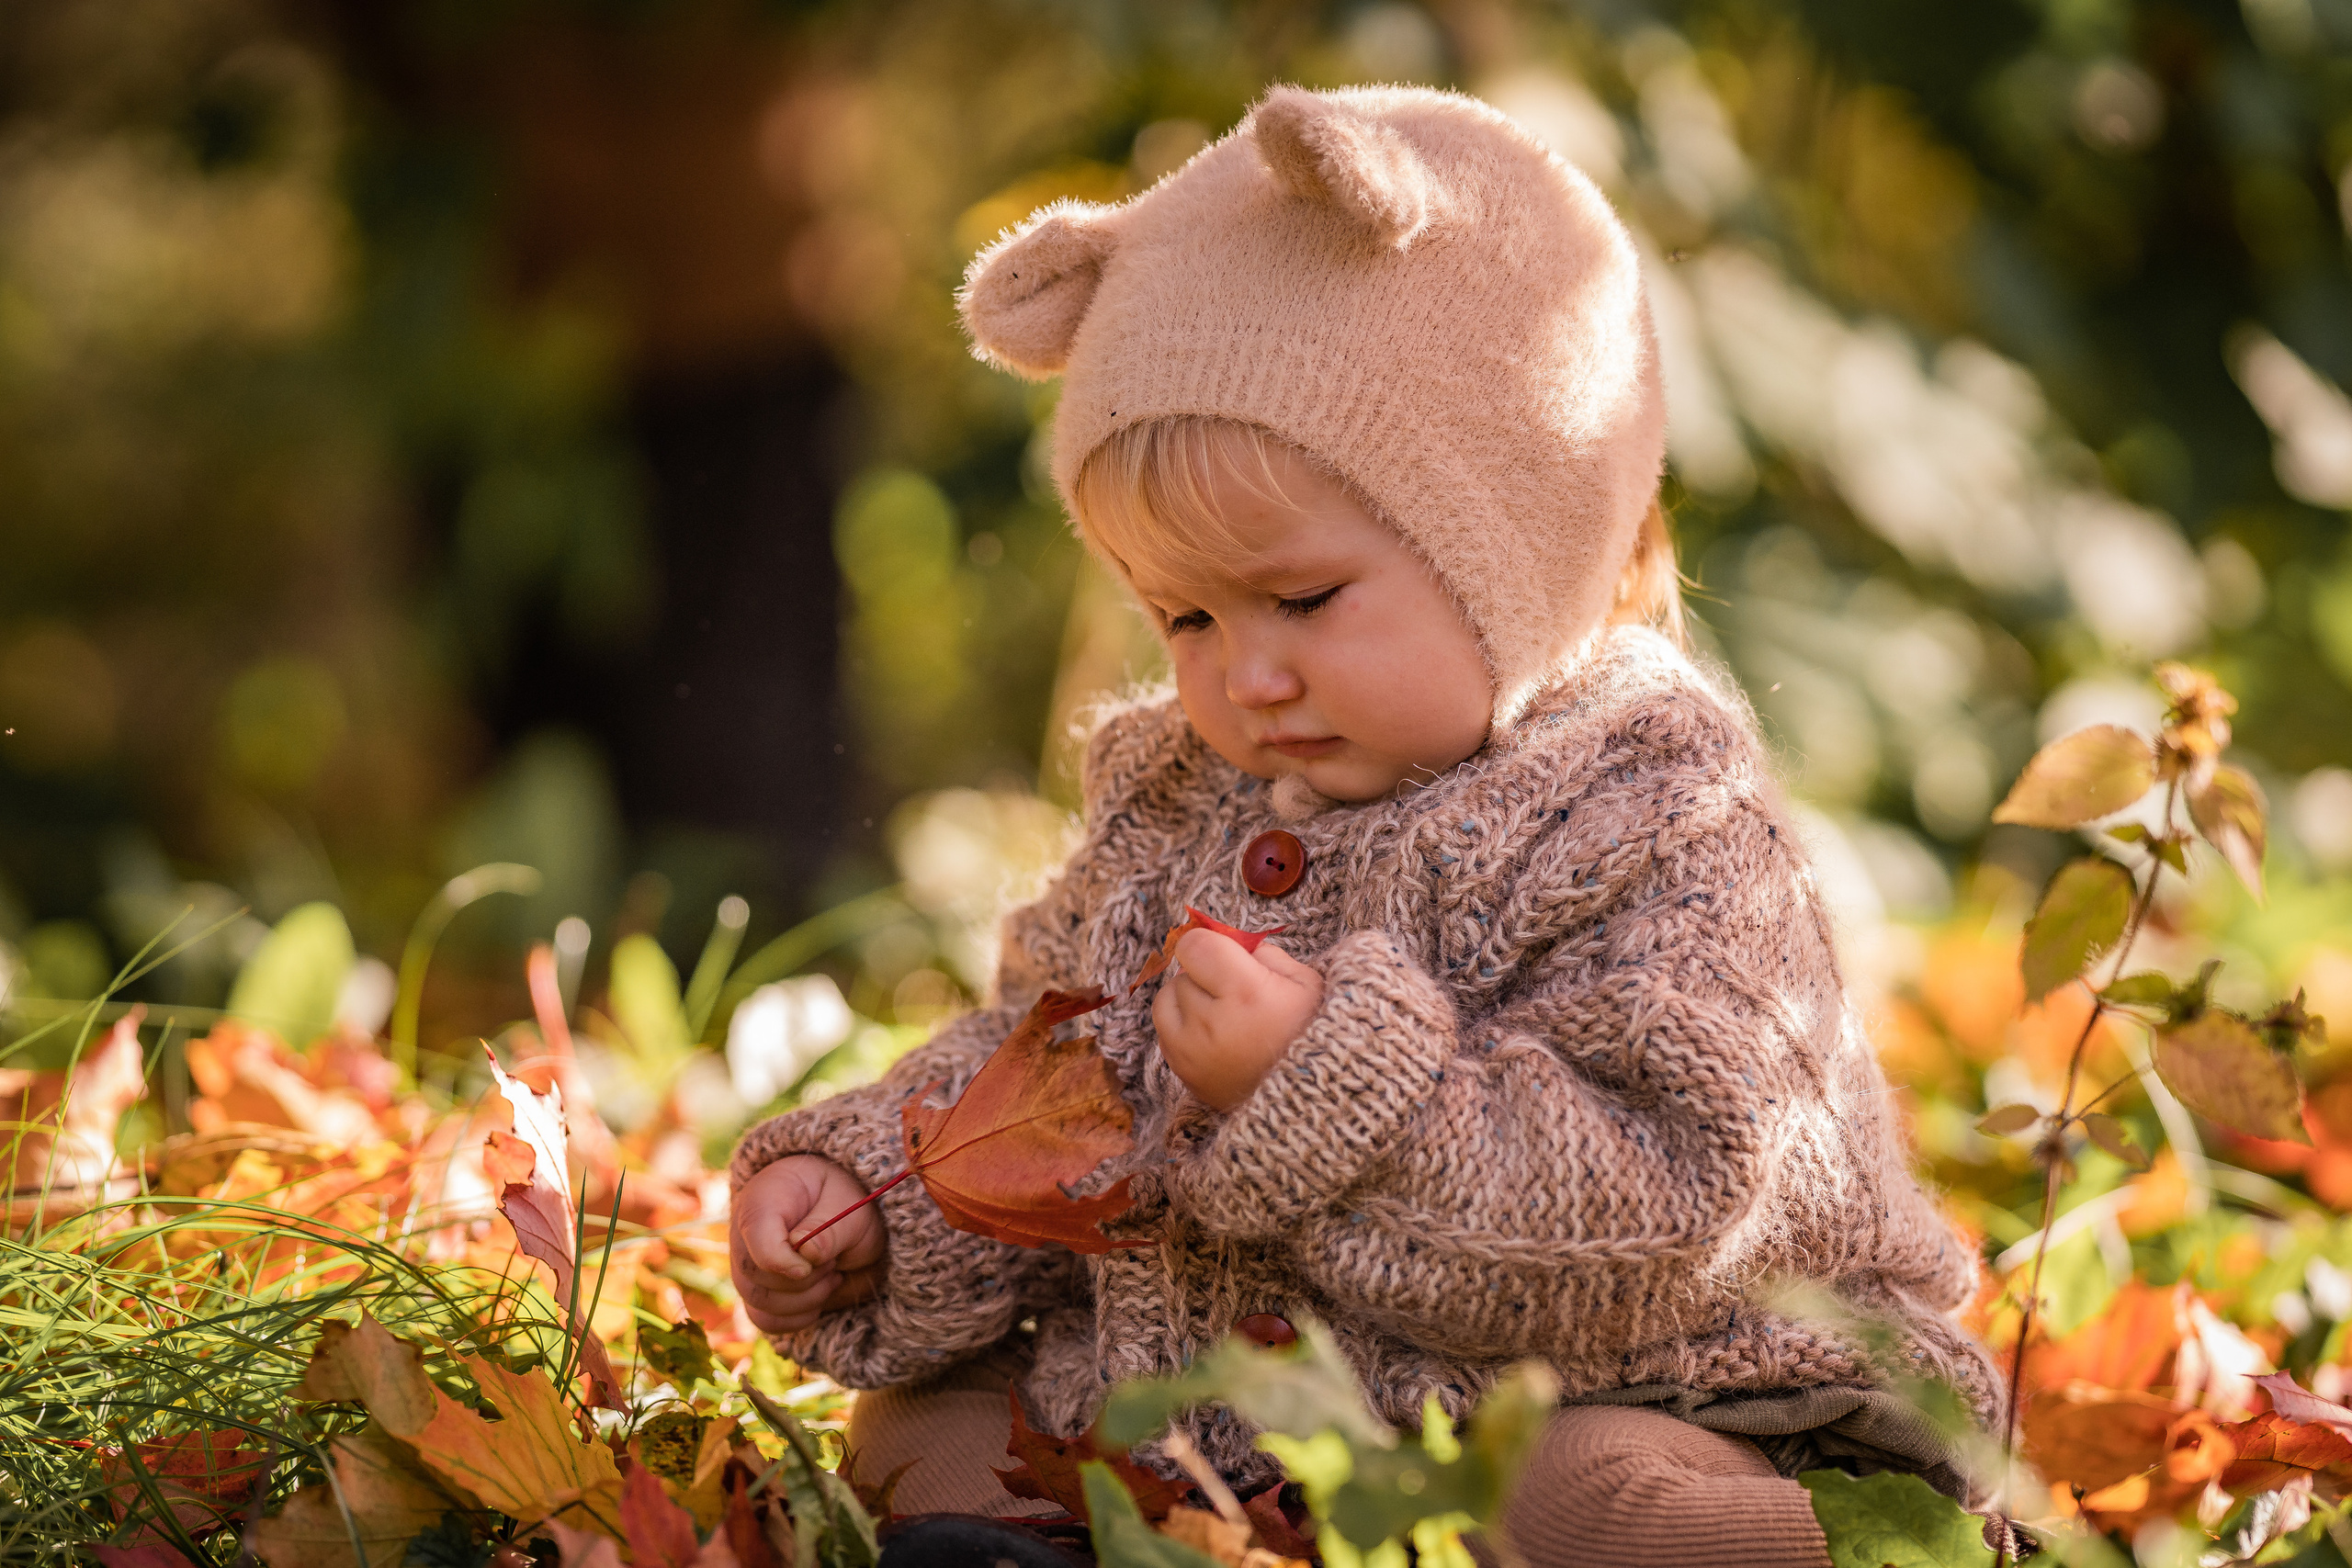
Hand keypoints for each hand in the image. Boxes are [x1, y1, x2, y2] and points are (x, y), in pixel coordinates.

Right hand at [730, 1156, 885, 1335]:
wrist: (845, 1215)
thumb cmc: (844, 1203)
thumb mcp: (849, 1206)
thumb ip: (831, 1229)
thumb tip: (807, 1253)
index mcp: (763, 1200)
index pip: (756, 1239)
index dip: (783, 1261)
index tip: (814, 1264)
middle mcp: (744, 1234)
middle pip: (756, 1277)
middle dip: (804, 1280)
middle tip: (833, 1260)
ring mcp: (746, 1266)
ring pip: (759, 1304)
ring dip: (805, 1300)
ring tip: (831, 1273)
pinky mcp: (757, 1292)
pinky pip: (764, 1320)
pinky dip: (796, 1319)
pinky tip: (819, 1298)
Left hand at [1151, 928, 1323, 1110]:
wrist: (1306, 1096)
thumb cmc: (1309, 1034)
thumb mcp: (1305, 982)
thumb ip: (1265, 953)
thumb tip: (1231, 942)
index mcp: (1245, 992)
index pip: (1194, 946)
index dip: (1209, 945)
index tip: (1225, 956)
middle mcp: (1211, 1021)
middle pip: (1182, 974)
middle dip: (1204, 977)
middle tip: (1233, 994)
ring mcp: (1192, 1051)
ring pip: (1166, 1000)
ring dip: (1187, 1001)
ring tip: (1218, 1014)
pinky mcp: (1182, 1073)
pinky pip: (1164, 1033)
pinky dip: (1183, 1029)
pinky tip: (1212, 1037)